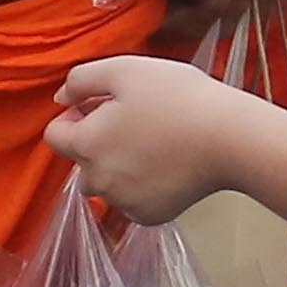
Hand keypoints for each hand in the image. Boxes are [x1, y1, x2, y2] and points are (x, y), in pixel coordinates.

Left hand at [45, 54, 258, 223]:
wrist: (230, 139)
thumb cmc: (177, 98)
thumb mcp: (123, 70)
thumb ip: (80, 80)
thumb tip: (61, 98)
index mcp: (86, 145)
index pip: (55, 135)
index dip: (75, 116)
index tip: (103, 105)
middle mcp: (98, 181)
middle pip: (81, 161)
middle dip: (97, 141)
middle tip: (135, 120)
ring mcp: (124, 202)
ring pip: (107, 183)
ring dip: (118, 165)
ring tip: (154, 141)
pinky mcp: (150, 216)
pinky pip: (132, 200)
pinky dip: (141, 186)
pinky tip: (167, 164)